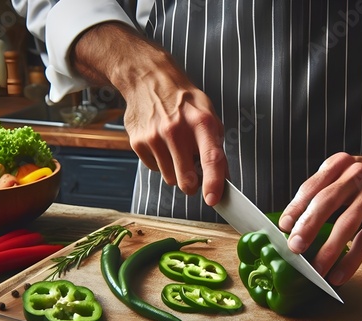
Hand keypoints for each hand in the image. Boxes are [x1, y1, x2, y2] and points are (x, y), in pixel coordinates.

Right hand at [71, 22, 227, 204]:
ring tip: (174, 148)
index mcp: (201, 122)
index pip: (211, 158)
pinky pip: (154, 169)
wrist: (148, 79)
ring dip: (175, 171)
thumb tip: (224, 180)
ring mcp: (155, 137)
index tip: (213, 199)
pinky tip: (161, 144)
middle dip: (192, 184)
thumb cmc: (184, 101)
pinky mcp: (138, 142)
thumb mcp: (208, 116)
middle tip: (193, 174)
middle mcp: (176, 130)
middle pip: (186, 180)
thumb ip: (216, 148)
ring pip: (170, 179)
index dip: (213, 182)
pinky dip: (160, 163)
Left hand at [279, 102, 361, 285]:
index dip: (295, 208)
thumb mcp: (342, 173)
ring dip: (329, 249)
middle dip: (308, 227)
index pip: (310, 188)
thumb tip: (292, 224)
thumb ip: (320, 192)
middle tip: (295, 248)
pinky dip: (352, 259)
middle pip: (326, 202)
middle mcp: (354, 175)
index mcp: (337, 165)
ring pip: (347, 223)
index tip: (283, 227)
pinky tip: (340, 273)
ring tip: (317, 269)